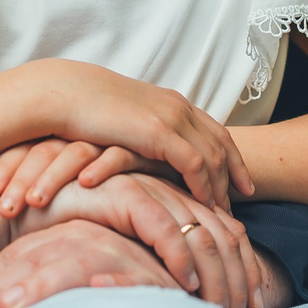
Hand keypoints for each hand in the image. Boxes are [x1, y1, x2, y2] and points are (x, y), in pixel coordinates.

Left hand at [0, 138, 146, 217]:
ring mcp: (115, 137)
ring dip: (53, 177)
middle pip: (46, 148)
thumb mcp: (79, 183)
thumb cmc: (118, 186)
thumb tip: (12, 211)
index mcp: (66, 135)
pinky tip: (85, 184)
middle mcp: (88, 132)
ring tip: (33, 203)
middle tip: (2, 207)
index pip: (29, 144)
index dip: (8, 165)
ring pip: (76, 152)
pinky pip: (119, 155)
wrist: (169, 174)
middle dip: (21, 175)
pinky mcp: (145, 148)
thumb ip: (52, 194)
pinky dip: (101, 168)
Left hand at [0, 220, 180, 307]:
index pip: (15, 257)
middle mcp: (88, 235)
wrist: (189, 273)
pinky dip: (115, 283)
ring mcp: (121, 247)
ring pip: (75, 258)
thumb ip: (31, 286)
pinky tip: (93, 293)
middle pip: (33, 255)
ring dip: (44, 282)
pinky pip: (134, 272)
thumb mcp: (70, 277)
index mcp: (62, 236)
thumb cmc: (125, 280)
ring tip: (12, 306)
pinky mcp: (156, 265)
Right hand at [31, 172, 273, 307]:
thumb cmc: (77, 227)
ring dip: (217, 276)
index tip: (254, 302)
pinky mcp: (127, 192)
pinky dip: (181, 259)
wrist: (28, 203)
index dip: (246, 266)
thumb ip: (162, 251)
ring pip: (203, 232)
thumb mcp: (130, 240)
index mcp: (177, 192)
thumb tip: (194, 290)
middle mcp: (171, 186)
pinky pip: (166, 228)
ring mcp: (151, 186)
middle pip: (225, 231)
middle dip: (240, 276)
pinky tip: (186, 286)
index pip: (229, 228)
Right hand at [35, 64, 254, 211]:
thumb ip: (144, 134)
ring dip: (220, 186)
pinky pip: (194, 163)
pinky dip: (203, 185)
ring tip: (224, 214)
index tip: (242, 183)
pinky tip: (203, 205)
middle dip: (235, 174)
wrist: (62, 94)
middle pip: (222, 143)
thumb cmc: (84, 111)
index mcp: (171, 102)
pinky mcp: (158, 132)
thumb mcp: (125, 121)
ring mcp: (171, 117)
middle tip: (244, 202)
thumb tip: (149, 154)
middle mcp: (178, 107)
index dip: (232, 157)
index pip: (215, 131)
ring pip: (213, 156)